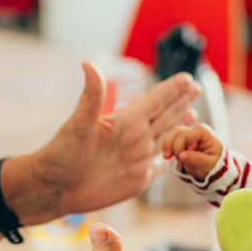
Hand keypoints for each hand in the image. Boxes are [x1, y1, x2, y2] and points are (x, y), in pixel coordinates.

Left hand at [9, 62, 201, 221]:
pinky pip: (160, 166)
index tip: (188, 78)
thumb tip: (88, 64)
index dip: (172, 90)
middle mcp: (134, 138)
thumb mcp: (78, 124)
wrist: (54, 187)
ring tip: (193, 114)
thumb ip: (91, 96)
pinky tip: (177, 153)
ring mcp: (137, 158)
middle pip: (164, 115)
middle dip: (181, 101)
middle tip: (196, 87)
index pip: (155, 101)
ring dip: (179, 125)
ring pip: (165, 137)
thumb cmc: (62, 154)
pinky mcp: (137, 179)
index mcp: (125, 121)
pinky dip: (172, 159)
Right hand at [162, 123, 223, 179]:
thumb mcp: (209, 164)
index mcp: (206, 134)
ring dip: (168, 146)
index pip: (193, 132)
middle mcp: (196, 131)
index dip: (189, 141)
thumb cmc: (214, 163)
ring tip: (168, 157)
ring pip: (173, 133)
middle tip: (182, 162)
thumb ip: (197, 159)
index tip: (192, 150)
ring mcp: (187, 134)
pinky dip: (166, 147)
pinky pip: (170, 138)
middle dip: (178, 149)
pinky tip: (167, 156)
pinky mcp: (181, 139)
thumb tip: (181, 155)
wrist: (211, 166)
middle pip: (181, 134)